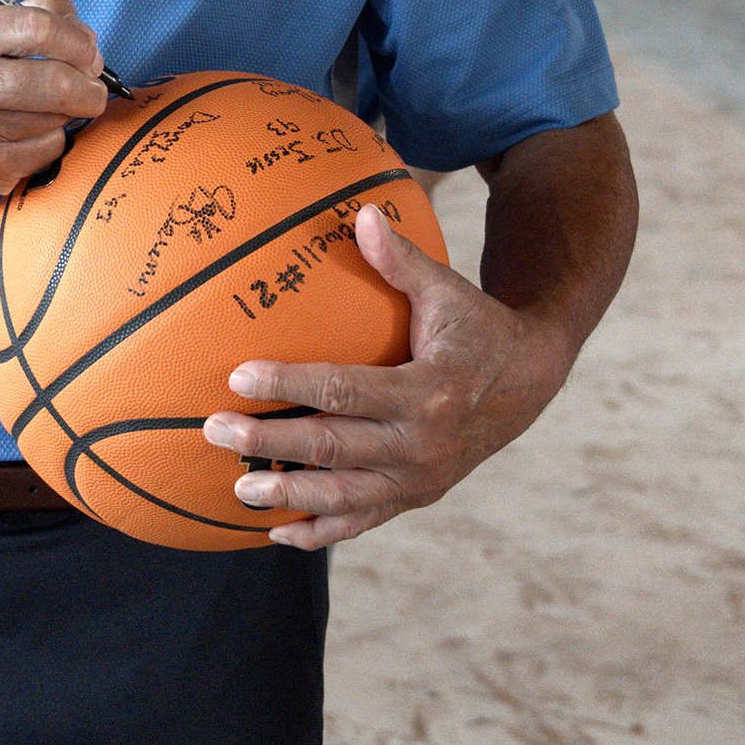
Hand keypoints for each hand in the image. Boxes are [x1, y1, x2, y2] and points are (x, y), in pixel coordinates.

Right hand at [0, 0, 108, 208]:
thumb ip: (20, 20)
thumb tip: (82, 32)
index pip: (37, 28)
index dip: (77, 38)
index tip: (89, 48)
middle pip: (56, 80)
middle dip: (89, 84)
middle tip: (92, 83)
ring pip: (57, 117)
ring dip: (68, 111)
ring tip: (49, 106)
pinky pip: (49, 149)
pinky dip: (51, 139)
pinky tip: (28, 132)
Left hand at [201, 203, 575, 549]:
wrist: (530, 383)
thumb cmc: (477, 327)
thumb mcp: (447, 291)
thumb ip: (401, 259)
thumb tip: (361, 212)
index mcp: (427, 391)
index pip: (342, 390)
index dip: (288, 385)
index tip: (238, 376)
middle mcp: (422, 445)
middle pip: (331, 447)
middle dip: (269, 442)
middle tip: (214, 430)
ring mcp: (419, 479)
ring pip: (342, 495)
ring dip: (287, 495)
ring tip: (237, 487)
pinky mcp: (416, 498)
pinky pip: (362, 522)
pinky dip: (321, 532)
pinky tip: (278, 532)